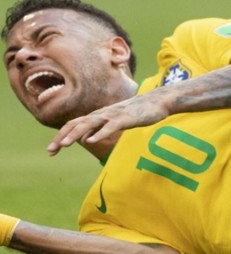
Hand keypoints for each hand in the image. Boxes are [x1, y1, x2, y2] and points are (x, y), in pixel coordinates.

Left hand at [47, 93, 169, 155]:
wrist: (157, 102)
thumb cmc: (138, 113)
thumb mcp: (116, 121)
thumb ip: (100, 128)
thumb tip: (86, 139)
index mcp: (98, 116)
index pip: (74, 125)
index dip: (61, 136)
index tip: (52, 150)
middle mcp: (101, 114)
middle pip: (76, 124)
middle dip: (61, 137)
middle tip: (50, 151)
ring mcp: (113, 116)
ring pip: (89, 124)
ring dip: (75, 134)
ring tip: (64, 144)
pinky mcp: (125, 119)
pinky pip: (110, 127)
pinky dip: (99, 133)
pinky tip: (90, 141)